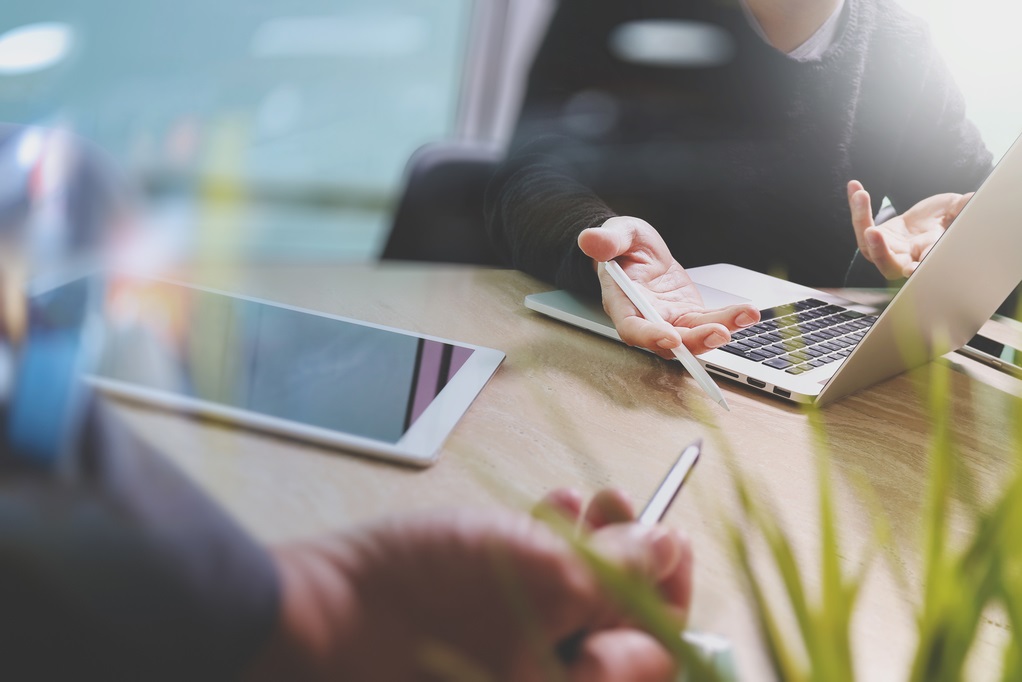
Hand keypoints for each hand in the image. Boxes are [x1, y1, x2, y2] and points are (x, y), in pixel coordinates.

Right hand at [249, 489, 692, 680]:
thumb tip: (668, 549)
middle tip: (620, 505)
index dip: (671, 591)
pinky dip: (542, 550)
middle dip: (625, 556)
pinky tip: (544, 508)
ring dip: (586, 543)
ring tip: (582, 499)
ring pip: (571, 602)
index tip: (671, 541)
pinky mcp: (475, 636)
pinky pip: (527, 596)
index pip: (657, 654)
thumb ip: (618, 570)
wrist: (315, 618)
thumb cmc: (425, 606)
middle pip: (614, 624)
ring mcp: (507, 664)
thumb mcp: (543, 575)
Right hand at [578, 216, 758, 357]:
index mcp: (622, 302)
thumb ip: (607, 240)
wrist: (636, 250)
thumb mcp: (617, 233)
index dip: (650, 336)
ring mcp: (668, 319)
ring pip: (693, 335)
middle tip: (719, 332)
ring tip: (745, 316)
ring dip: (719, 330)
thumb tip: (590, 240)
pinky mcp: (687, 314)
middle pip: (668, 342)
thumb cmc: (622, 244)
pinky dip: (729, 319)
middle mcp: (645, 318)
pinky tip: (749, 312)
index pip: (632, 327)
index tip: (670, 338)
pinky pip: (709, 321)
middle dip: (695, 341)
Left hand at [847, 180, 972, 279]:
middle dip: (880, 252)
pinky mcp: (873, 237)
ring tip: (861, 195)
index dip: (918, 267)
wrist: (928, 221)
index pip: (923, 266)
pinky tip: (854, 186)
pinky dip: (858, 205)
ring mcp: (886, 250)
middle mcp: (905, 258)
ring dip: (861, 219)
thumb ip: (961, 208)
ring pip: (868, 244)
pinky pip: (861, 223)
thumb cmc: (946, 220)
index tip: (911, 268)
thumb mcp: (955, 210)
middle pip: (889, 264)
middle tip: (872, 233)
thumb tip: (972, 199)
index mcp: (928, 256)